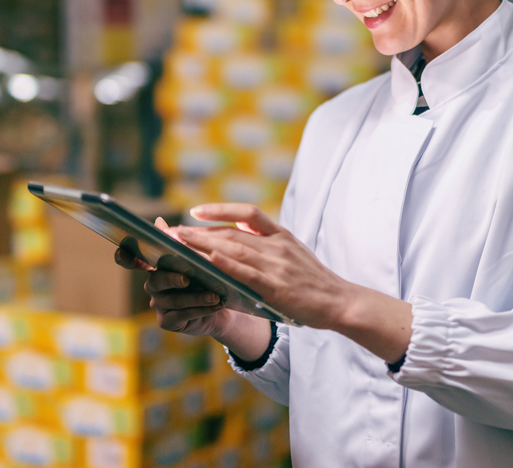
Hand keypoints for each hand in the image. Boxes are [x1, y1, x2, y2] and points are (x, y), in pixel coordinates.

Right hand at [114, 217, 233, 337]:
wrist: (223, 304)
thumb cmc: (207, 278)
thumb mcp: (197, 259)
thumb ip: (178, 243)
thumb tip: (158, 222)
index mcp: (156, 267)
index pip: (132, 260)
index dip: (125, 257)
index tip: (123, 252)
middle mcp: (153, 286)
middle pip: (157, 281)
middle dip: (173, 279)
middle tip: (187, 278)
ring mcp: (158, 305)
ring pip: (174, 300)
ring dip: (197, 297)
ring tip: (215, 295)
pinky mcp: (167, 321)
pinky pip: (183, 315)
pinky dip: (201, 310)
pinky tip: (216, 305)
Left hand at [172, 204, 355, 330]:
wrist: (339, 301)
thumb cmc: (315, 281)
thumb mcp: (295, 252)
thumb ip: (270, 243)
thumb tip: (240, 237)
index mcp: (281, 235)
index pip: (247, 213)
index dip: (220, 209)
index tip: (196, 212)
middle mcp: (277, 245)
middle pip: (231, 232)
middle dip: (199, 231)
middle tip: (172, 231)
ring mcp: (276, 265)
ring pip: (233, 249)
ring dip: (202, 244)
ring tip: (178, 243)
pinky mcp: (275, 286)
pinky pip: (246, 272)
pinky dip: (226, 264)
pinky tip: (208, 260)